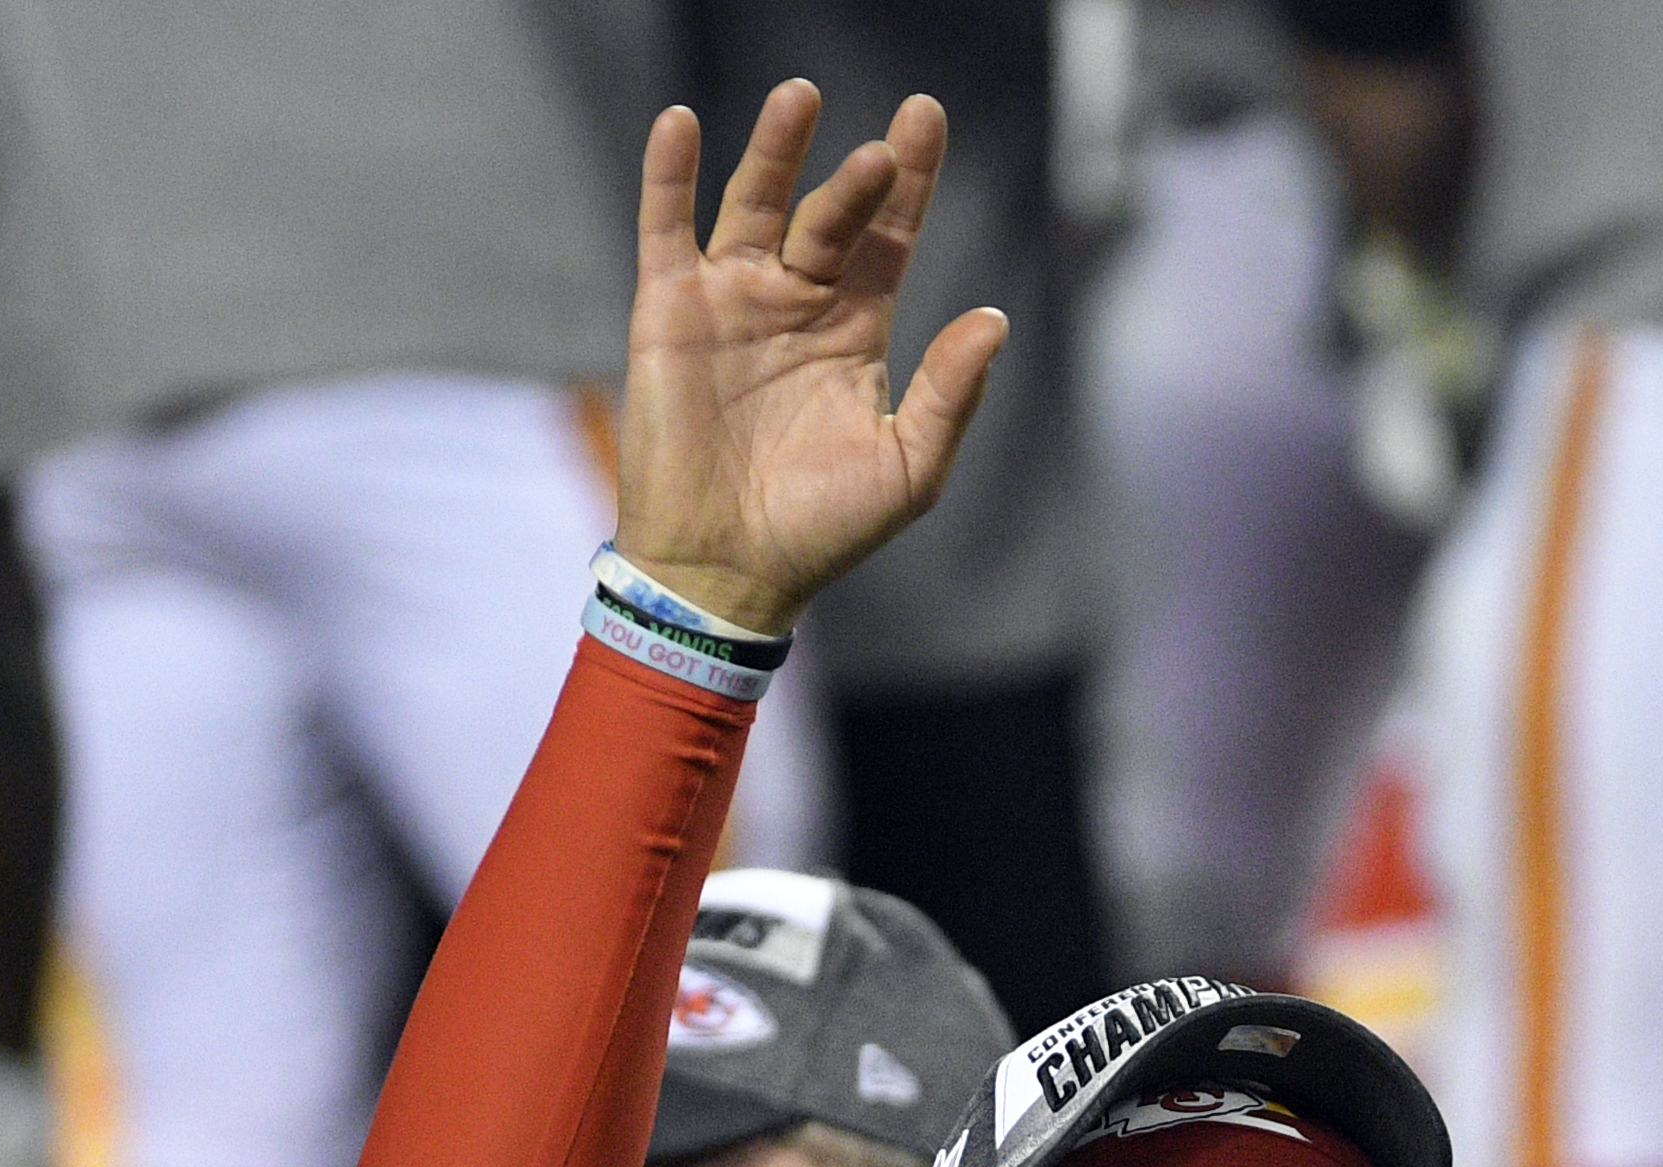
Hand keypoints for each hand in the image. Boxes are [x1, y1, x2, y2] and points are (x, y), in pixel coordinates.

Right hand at [614, 85, 1010, 632]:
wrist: (727, 571)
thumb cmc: (823, 530)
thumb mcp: (908, 467)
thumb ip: (950, 394)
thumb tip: (995, 320)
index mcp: (857, 329)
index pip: (890, 237)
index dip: (911, 180)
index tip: (925, 118)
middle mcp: (797, 302)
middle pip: (831, 213)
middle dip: (859, 177)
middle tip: (885, 146)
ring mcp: (732, 300)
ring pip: (756, 204)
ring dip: (776, 151)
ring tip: (801, 99)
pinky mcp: (670, 312)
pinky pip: (666, 228)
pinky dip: (669, 174)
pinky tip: (681, 122)